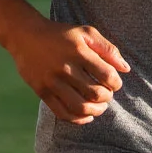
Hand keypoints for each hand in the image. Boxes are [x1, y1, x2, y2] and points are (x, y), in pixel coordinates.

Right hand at [5, 18, 129, 124]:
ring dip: (96, 111)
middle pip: (95, 93)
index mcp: (79, 52)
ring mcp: (52, 81)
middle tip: (106, 94)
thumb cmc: (60, 34)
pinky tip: (86, 116)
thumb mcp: (86, 33)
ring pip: (80, 107)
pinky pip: (62, 113)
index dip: (116, 83)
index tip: (113, 83)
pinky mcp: (42, 91)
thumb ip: (108, 49)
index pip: (107, 75)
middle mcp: (65, 68)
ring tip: (99, 106)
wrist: (25, 36)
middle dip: (107, 98)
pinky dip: (78, 119)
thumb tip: (126, 69)